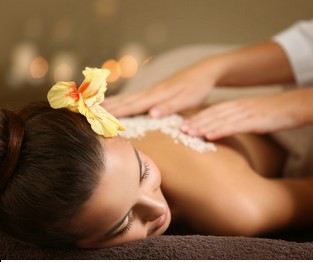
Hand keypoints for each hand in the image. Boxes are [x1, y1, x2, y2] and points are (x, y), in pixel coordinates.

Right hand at [103, 62, 218, 117]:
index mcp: (156, 96)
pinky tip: (118, 103)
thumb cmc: (198, 87)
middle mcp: (151, 92)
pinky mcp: (156, 91)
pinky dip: (123, 100)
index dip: (114, 113)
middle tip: (86, 112)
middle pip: (125, 100)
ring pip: (128, 97)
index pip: (132, 106)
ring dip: (111, 103)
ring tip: (94, 106)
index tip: (97, 117)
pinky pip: (135, 97)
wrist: (205, 72)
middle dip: (106, 107)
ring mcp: (152, 90)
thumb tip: (151, 114)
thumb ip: (170, 107)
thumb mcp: (187, 99)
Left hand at [181, 93, 302, 139]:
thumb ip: (243, 120)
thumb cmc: (278, 113)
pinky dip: (220, 130)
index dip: (199, 118)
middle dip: (196, 122)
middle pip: (213, 115)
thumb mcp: (257, 115)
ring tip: (188, 133)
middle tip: (179, 130)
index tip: (185, 124)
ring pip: (220, 120)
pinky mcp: (255, 120)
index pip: (214, 111)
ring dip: (203, 126)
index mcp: (239, 106)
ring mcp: (246, 113)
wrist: (298, 105)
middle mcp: (239, 107)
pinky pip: (234, 126)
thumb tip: (231, 129)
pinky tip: (209, 136)